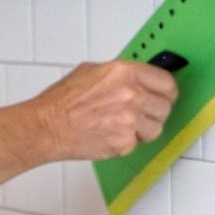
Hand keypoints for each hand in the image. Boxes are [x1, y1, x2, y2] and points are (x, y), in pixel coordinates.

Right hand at [31, 59, 178, 159]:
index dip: (167, 91)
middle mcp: (131, 95)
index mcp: (124, 72)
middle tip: (142, 113)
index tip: (164, 95)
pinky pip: (138, 143)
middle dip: (155, 111)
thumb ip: (120, 75)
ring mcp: (129, 120)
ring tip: (123, 125)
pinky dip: (128, 141)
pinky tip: (111, 133)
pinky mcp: (125, 142)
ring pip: (156, 128)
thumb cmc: (62, 101)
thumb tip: (138, 79)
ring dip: (144, 129)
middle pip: (165, 106)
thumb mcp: (91, 71)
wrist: (47, 126)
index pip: (166, 82)